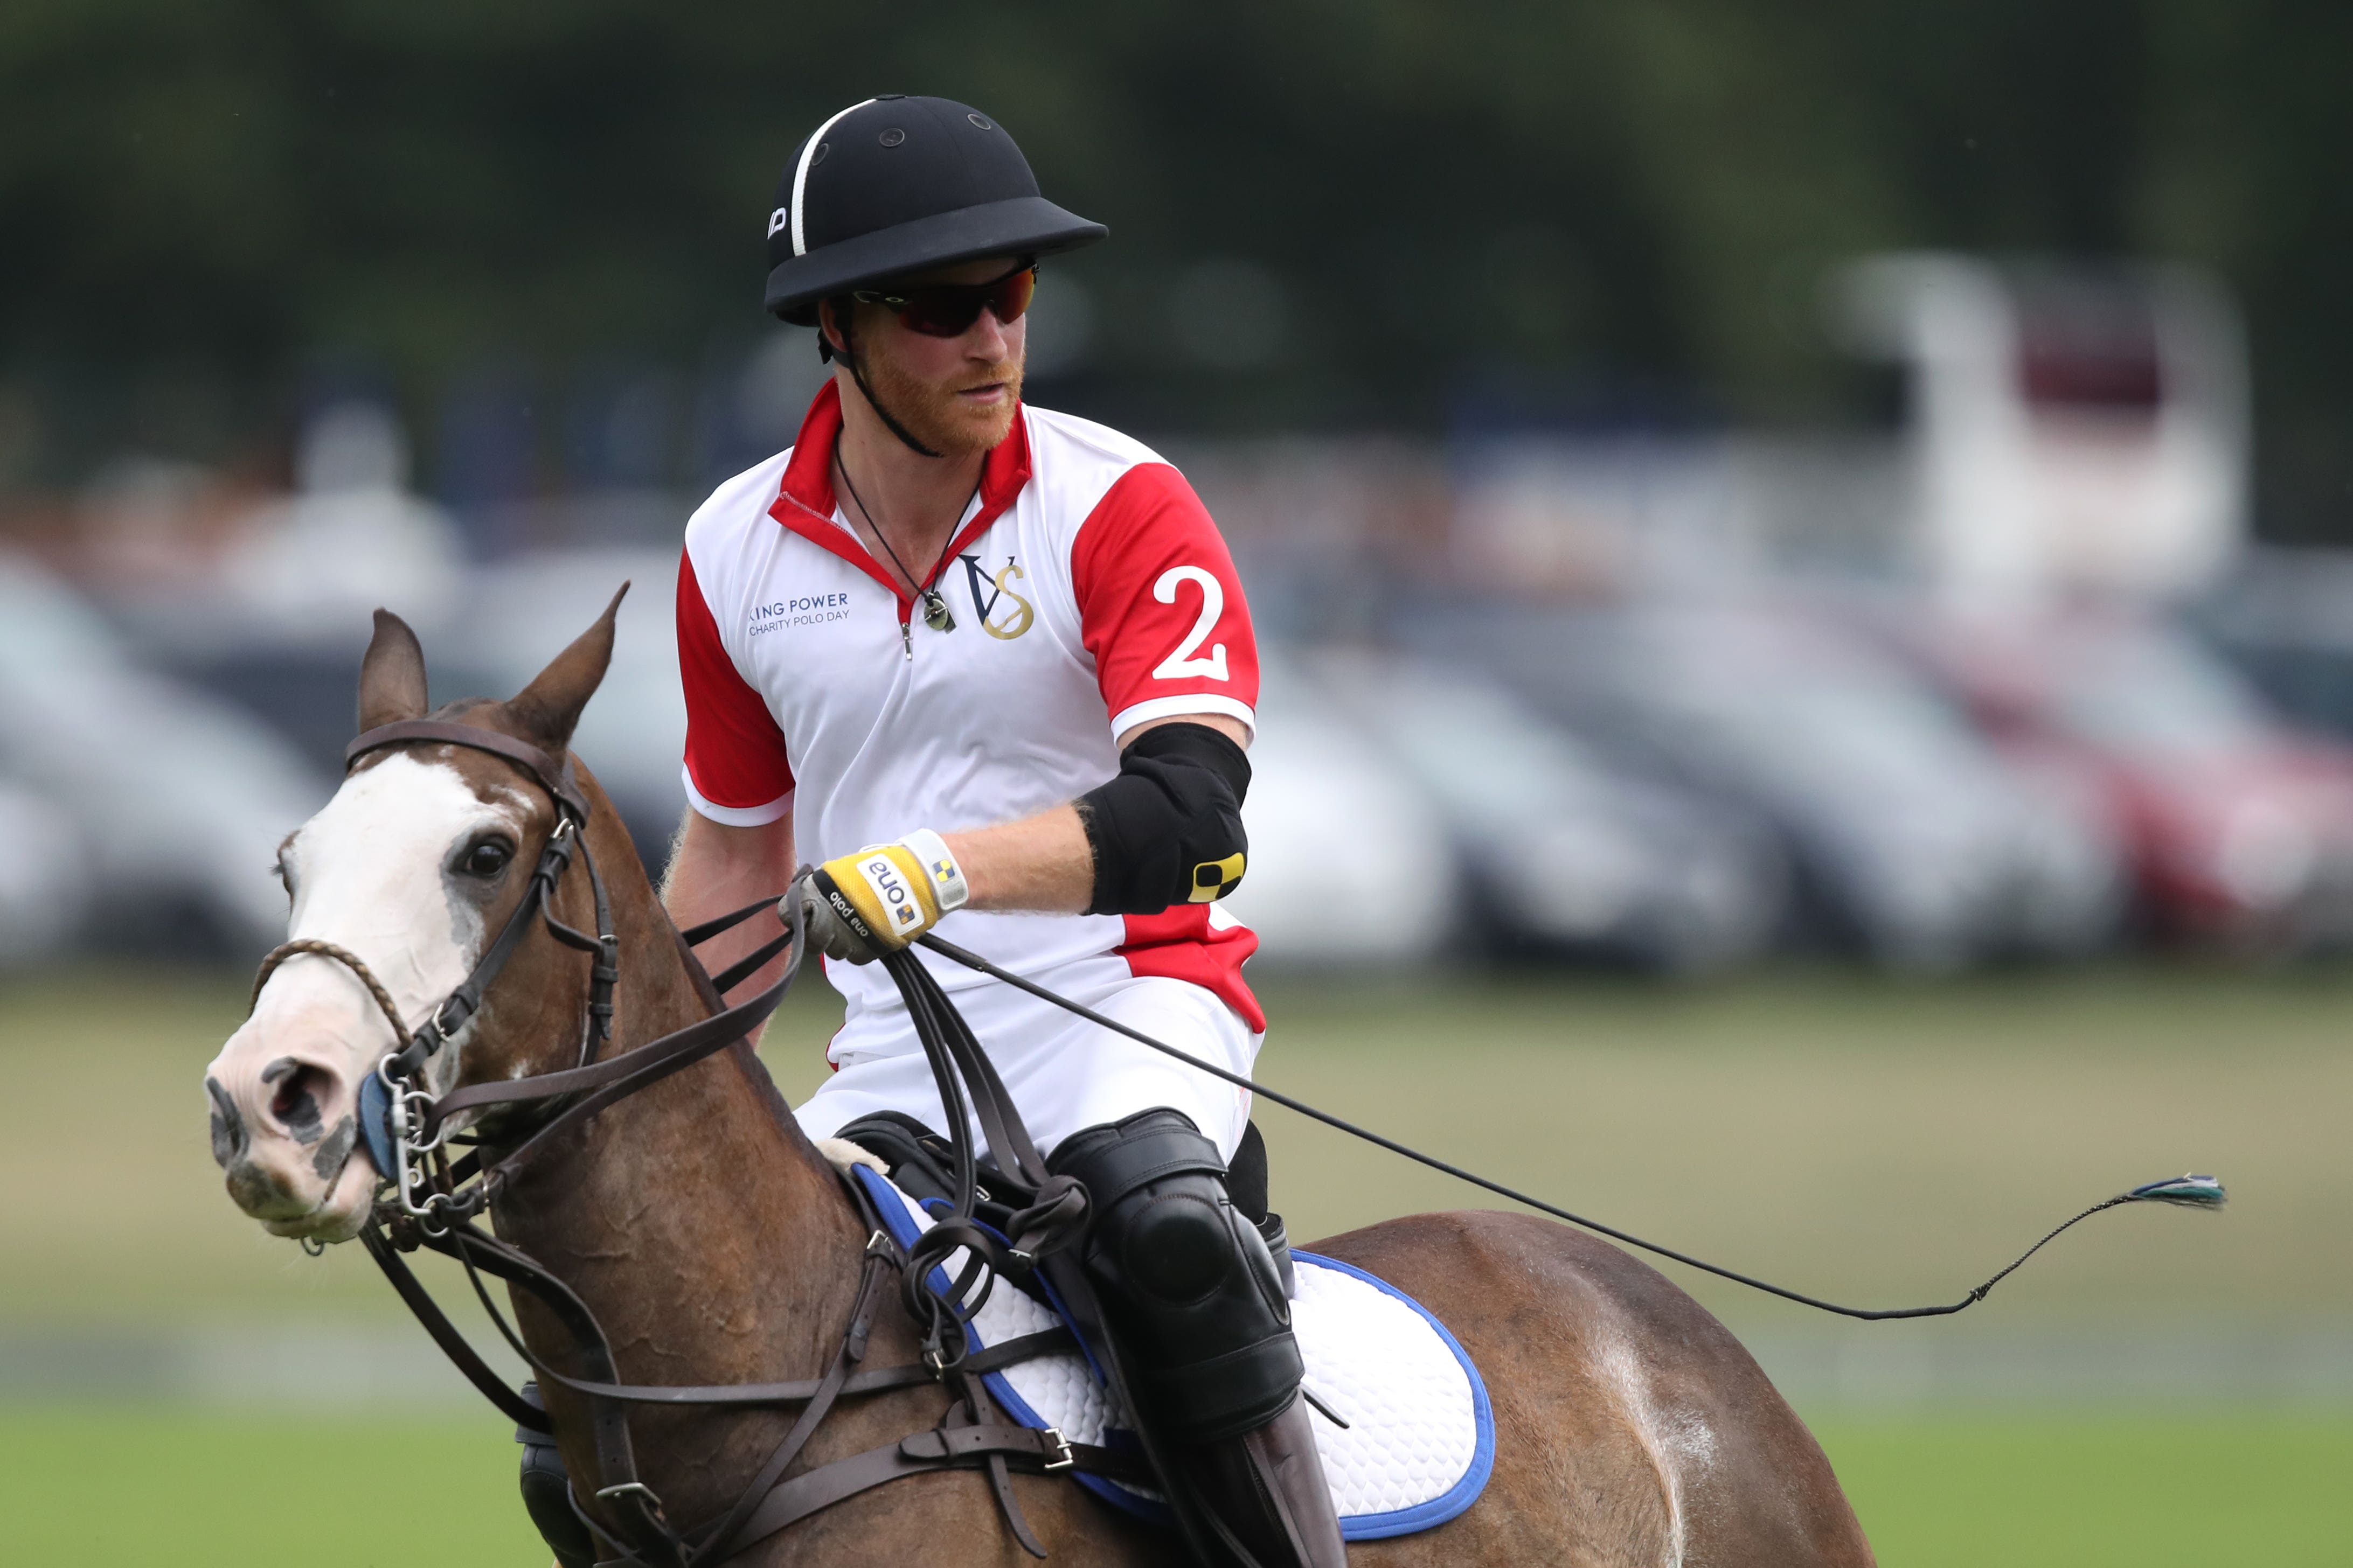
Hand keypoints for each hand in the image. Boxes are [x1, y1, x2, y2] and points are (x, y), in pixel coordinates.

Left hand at [795, 831, 967, 963]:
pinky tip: (868, 934)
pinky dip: (859, 948)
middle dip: (817, 935)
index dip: (794, 915)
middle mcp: (825, 922)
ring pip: (833, 952)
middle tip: (830, 924)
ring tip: (856, 926)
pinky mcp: (866, 952)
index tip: (801, 914)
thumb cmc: (876, 870)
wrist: (913, 880)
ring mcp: (845, 940)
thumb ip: (819, 888)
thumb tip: (805, 898)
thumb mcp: (839, 872)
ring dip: (840, 942)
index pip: (788, 914)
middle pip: (810, 941)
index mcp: (815, 896)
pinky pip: (854, 957)